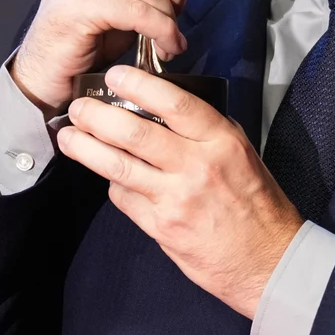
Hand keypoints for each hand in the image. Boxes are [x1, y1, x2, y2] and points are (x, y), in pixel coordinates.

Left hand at [58, 65, 303, 318]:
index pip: (175, 104)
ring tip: (68, 136)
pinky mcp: (162, 227)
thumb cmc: (256, 203)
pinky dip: (112, 183)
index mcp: (221, 142)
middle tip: (78, 106)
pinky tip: (106, 174)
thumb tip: (166, 108)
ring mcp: (177, 199)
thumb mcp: (242, 154)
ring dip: (87, 149)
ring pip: (119, 167)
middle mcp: (198, 167)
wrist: (266, 259)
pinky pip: (125, 198)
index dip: (139, 85)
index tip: (115, 75)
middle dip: (98, 116)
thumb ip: (206, 131)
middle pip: (136, 134)